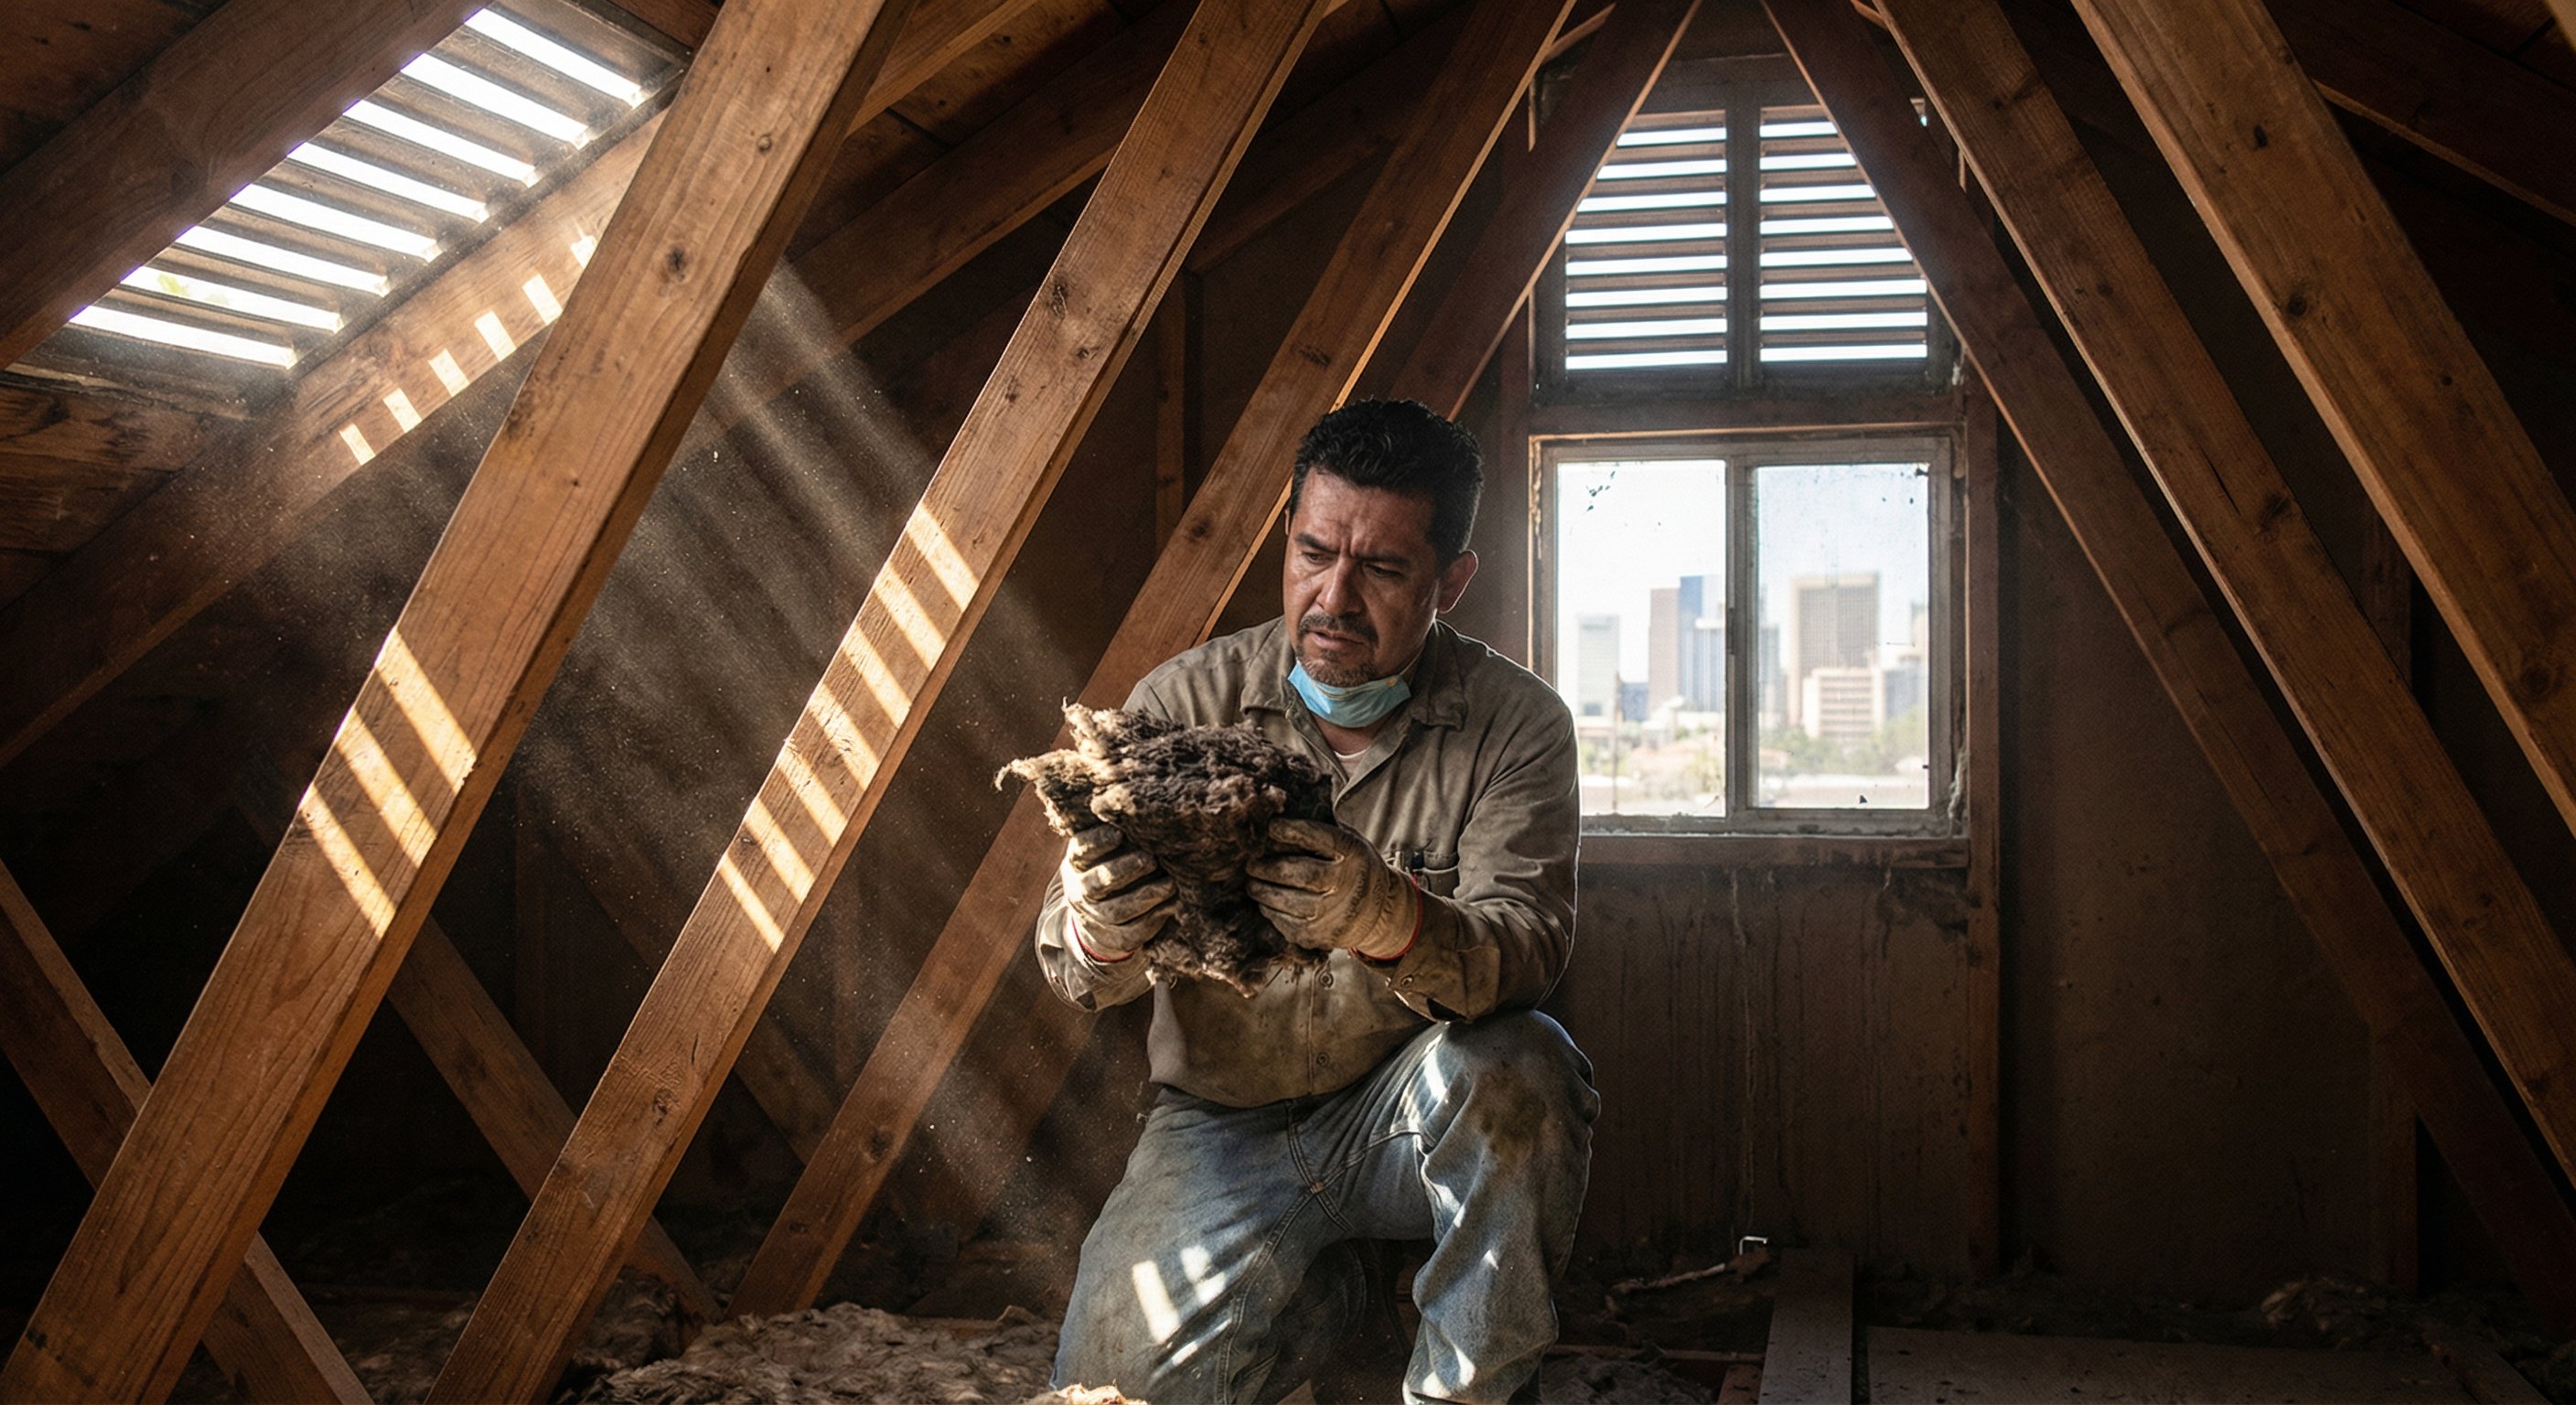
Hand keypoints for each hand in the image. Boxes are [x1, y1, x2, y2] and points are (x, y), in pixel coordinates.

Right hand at [1061, 823, 1173, 959]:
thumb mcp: (1104, 852)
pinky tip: (1173, 903)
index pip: (1080, 851)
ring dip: (1145, 896)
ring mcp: (1096, 918)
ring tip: (1170, 883)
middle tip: (1151, 858)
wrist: (1097, 922)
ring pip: (1117, 910)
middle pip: (1098, 883)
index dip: (1097, 842)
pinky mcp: (1116, 938)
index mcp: (1075, 865)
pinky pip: (1135, 931)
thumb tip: (1144, 807)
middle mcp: (1080, 892)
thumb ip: (1117, 833)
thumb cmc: (1110, 870)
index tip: (1118, 832)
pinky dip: (1156, 917)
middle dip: (1125, 870)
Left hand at [1248, 818, 1419, 961]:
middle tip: (1251, 863)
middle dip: (1266, 867)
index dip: (1290, 830)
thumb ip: (1324, 829)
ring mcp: (1334, 913)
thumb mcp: (1352, 843)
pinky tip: (1266, 902)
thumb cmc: (1356, 868)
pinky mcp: (1321, 936)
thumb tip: (1283, 809)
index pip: (1317, 837)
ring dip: (1262, 890)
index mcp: (1353, 853)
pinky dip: (1270, 911)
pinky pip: (1285, 923)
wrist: (1382, 913)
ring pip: (1285, 900)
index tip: (1271, 826)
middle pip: (1295, 872)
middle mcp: (1346, 883)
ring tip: (1252, 883)